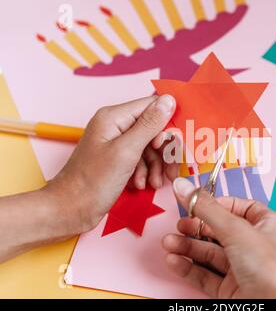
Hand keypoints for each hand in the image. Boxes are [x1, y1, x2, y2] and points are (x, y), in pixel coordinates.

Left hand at [44, 95, 176, 235]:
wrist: (70, 210)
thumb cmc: (93, 182)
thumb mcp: (126, 151)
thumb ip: (149, 125)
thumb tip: (169, 100)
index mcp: (114, 117)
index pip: (152, 106)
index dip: (166, 125)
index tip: (170, 146)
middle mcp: (115, 125)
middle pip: (154, 128)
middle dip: (164, 150)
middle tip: (170, 169)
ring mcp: (116, 142)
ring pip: (150, 145)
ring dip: (157, 164)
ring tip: (155, 182)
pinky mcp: (118, 158)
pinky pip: (142, 158)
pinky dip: (146, 171)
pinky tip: (141, 184)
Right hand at [162, 178, 275, 298]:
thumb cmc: (271, 271)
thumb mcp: (236, 230)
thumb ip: (207, 209)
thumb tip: (183, 187)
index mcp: (267, 226)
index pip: (239, 207)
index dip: (217, 204)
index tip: (195, 202)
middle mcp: (255, 247)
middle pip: (219, 231)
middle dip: (196, 227)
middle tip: (179, 225)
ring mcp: (242, 269)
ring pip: (209, 254)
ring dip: (187, 247)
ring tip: (169, 243)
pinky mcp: (231, 290)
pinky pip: (205, 275)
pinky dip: (188, 267)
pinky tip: (174, 260)